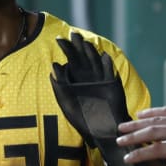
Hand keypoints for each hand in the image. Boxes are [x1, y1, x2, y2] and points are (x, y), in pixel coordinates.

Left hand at [50, 32, 141, 165]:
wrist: (102, 132)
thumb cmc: (83, 119)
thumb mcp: (66, 102)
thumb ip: (59, 86)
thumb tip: (53, 67)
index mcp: (77, 79)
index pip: (72, 59)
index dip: (67, 49)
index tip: (60, 39)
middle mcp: (89, 77)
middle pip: (84, 57)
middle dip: (79, 45)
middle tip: (73, 34)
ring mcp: (101, 79)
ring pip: (96, 61)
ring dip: (91, 52)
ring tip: (86, 43)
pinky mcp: (112, 85)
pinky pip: (110, 73)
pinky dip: (107, 65)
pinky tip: (104, 56)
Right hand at [116, 107, 165, 165]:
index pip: (156, 150)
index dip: (140, 154)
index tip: (127, 158)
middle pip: (152, 131)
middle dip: (133, 135)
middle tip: (118, 138)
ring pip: (157, 119)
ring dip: (138, 122)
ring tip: (124, 125)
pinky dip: (154, 111)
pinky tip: (142, 113)